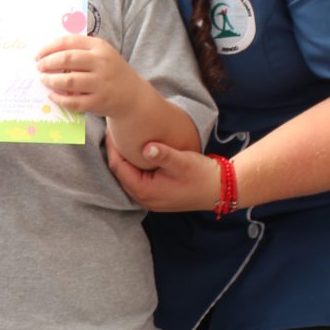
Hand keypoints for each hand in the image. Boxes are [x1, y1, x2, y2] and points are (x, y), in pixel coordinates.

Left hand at [35, 35, 136, 116]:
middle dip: (48, 63)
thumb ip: (80, 50)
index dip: (50, 47)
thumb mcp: (101, 54)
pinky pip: (73, 101)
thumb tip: (48, 52)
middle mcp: (101, 63)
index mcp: (99, 47)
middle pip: (67, 59)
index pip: (69, 41)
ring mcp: (101, 83)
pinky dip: (59, 99)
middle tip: (39, 67)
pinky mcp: (98, 101)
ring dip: (51, 80)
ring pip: (69, 80)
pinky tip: (52, 95)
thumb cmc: (110, 71)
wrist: (132, 95)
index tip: (39, 54)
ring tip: (44, 80)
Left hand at [106, 132, 224, 212]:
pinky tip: (135, 151)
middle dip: (115, 152)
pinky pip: (136, 179)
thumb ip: (163, 154)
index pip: (119, 168)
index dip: (112, 148)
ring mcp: (149, 198)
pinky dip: (133, 165)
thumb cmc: (202, 175)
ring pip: (127, 176)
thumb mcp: (183, 162)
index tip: (110, 130)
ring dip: (123, 158)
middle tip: (112, 131)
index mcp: (146, 191)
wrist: (219, 189)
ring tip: (120, 138)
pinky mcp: (155, 194)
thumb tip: (146, 147)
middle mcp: (144, 198)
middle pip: (119, 173)